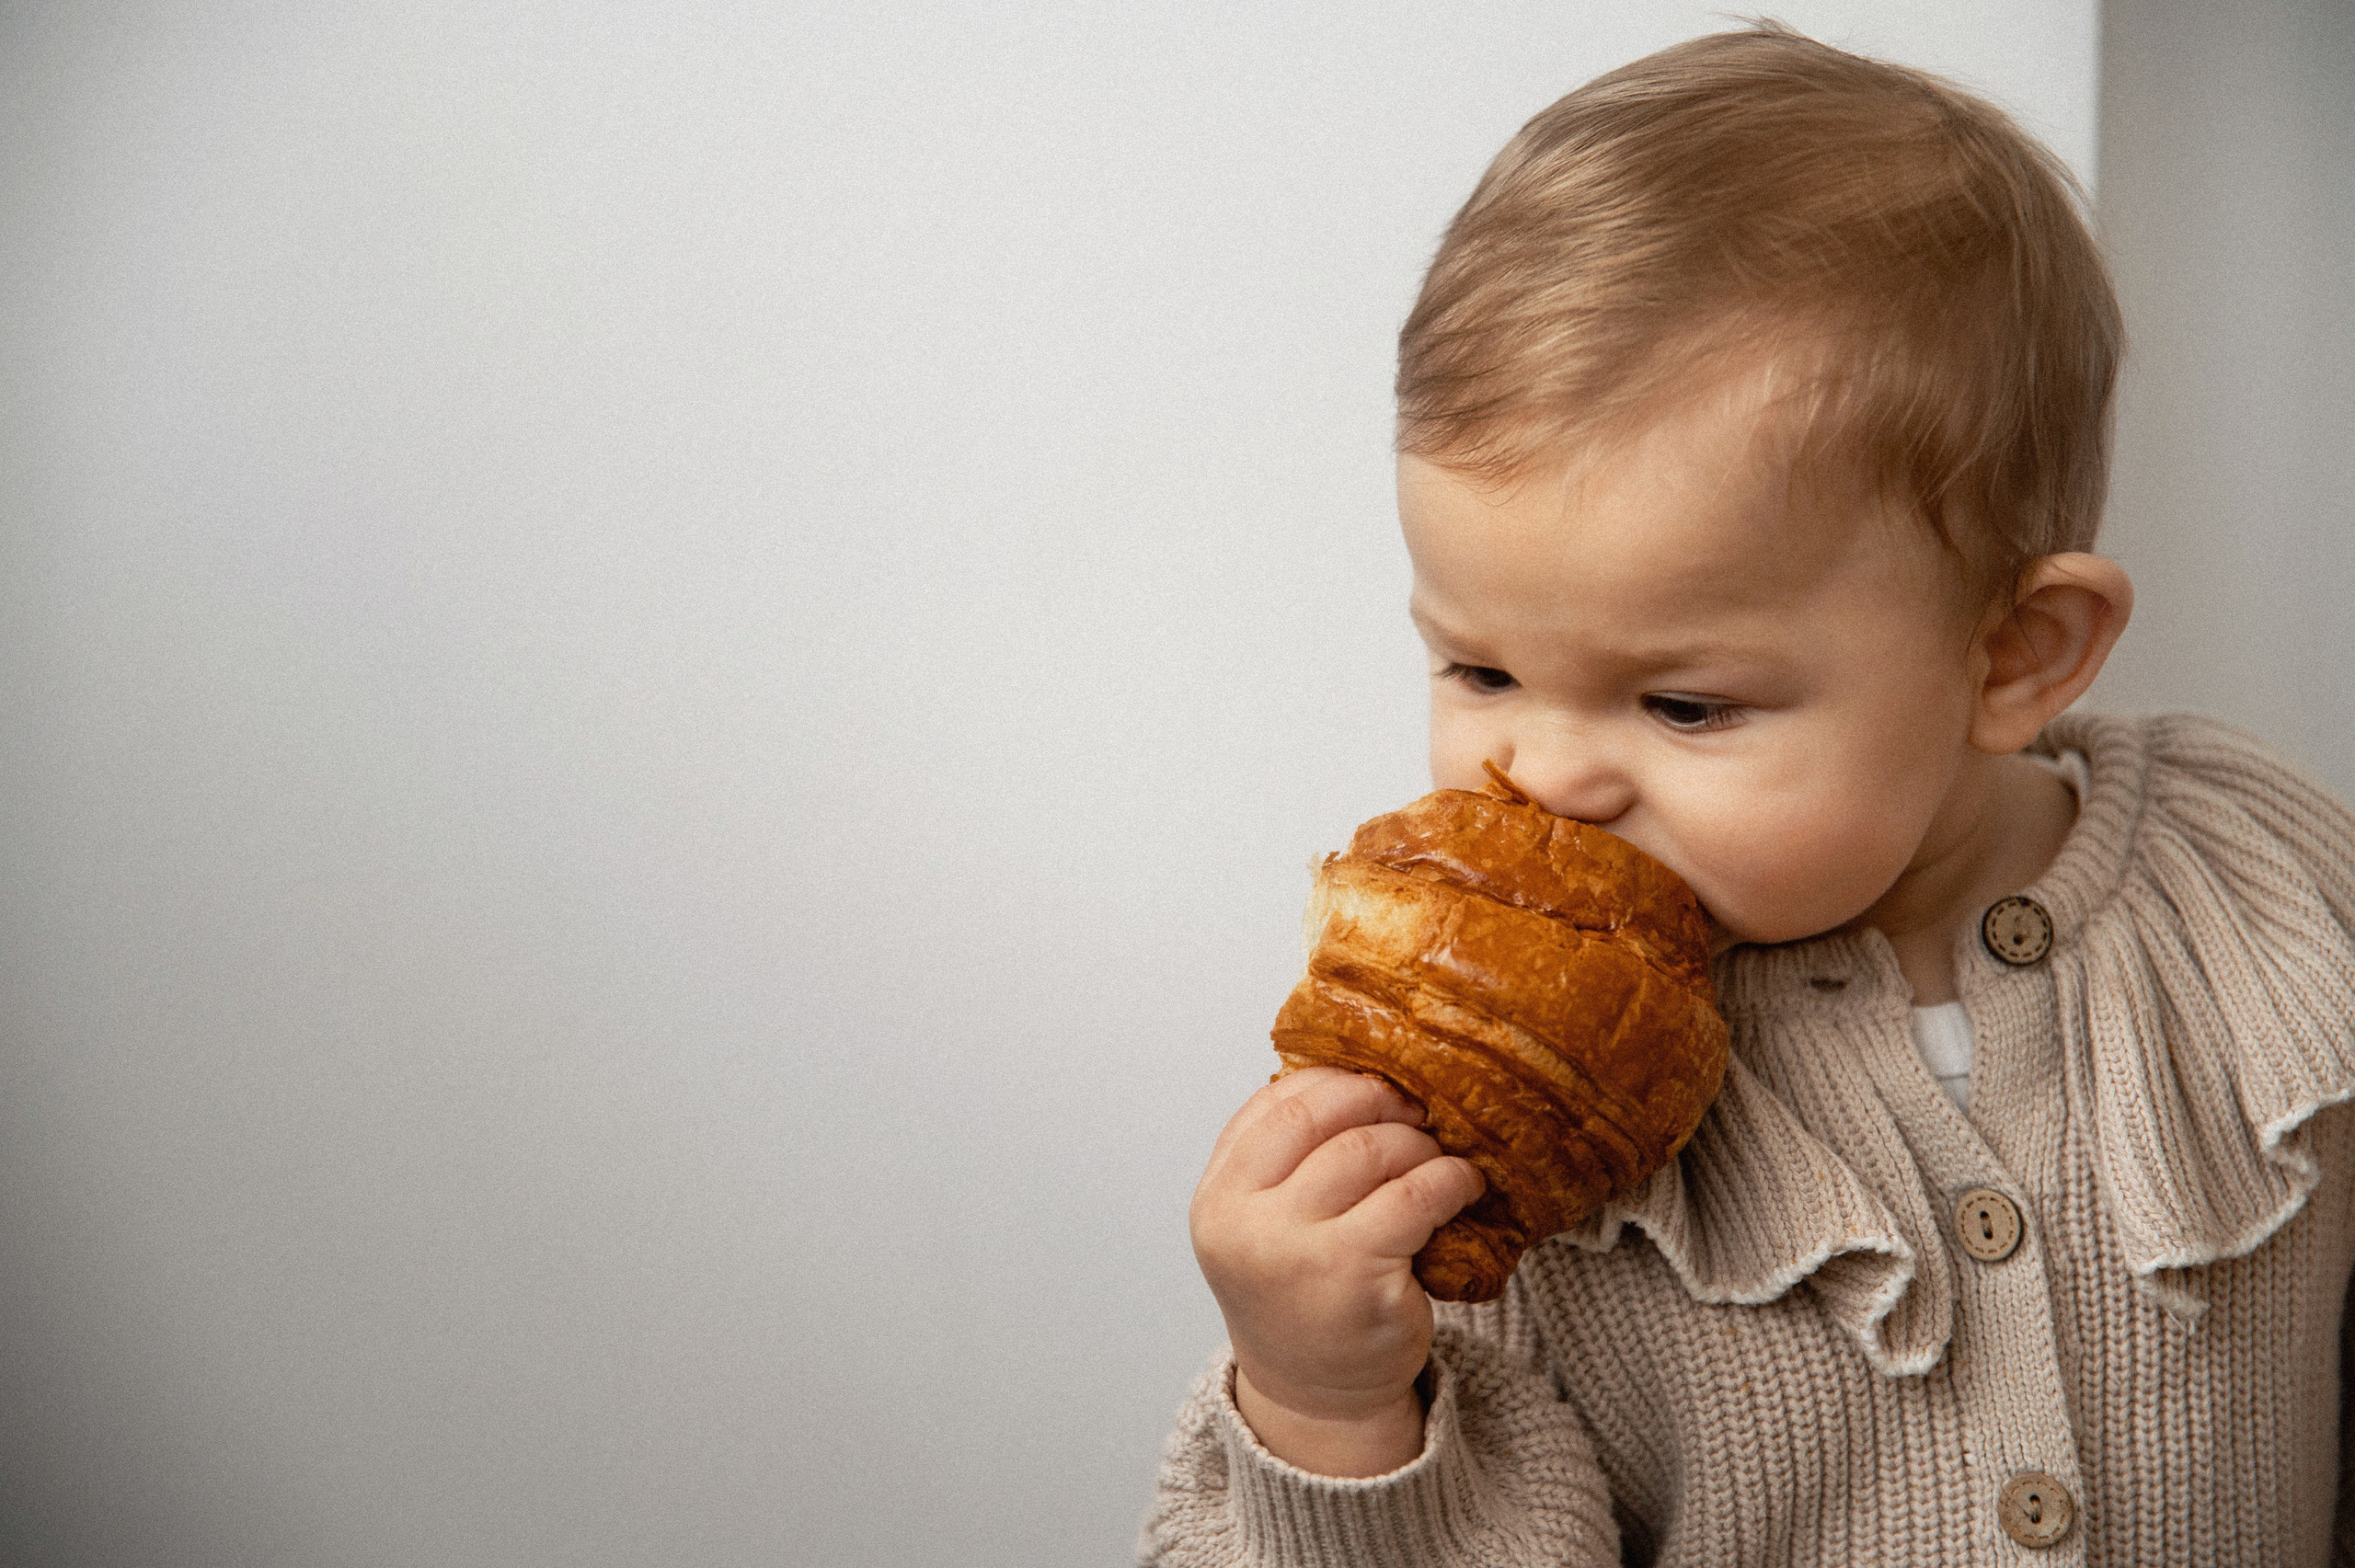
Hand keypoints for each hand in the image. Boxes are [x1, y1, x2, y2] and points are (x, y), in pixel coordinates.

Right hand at [1189, 1066, 1485, 1476]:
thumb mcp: (1264, 1222)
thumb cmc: (1300, 1293)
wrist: (1317, 1393)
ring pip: (1372, 1151)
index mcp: (1218, 1197)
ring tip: (1437, 1158)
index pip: (1274, 1104)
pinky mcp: (1356, 1278)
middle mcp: (1245, 1222)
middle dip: (1380, 1103)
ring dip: (1419, 1145)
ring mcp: (1297, 1251)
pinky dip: (1451, 1180)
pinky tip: (1462, 1186)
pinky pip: (1416, 1196)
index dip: (1334, 1082)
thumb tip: (1354, 1071)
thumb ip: (1284, 1157)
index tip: (1376, 1084)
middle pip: (1323, 1118)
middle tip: (1417, 1111)